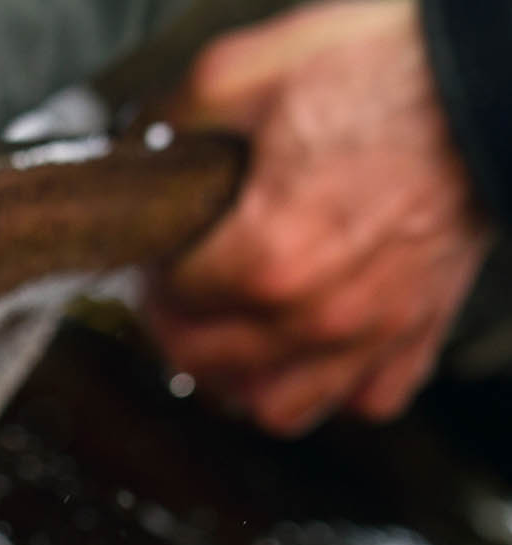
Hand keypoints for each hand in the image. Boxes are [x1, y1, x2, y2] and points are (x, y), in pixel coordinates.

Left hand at [146, 0, 491, 435]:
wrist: (486, 82)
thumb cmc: (387, 74)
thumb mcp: (247, 72)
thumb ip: (173, 119)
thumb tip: (133, 146)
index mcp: (268, 255)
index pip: (171, 300)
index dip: (152, 274)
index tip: (156, 256)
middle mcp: (318, 311)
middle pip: (206, 364)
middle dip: (175, 328)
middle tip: (177, 295)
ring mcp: (373, 331)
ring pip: (277, 407)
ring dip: (240, 379)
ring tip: (230, 338)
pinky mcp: (420, 332)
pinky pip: (364, 399)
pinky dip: (332, 386)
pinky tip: (311, 349)